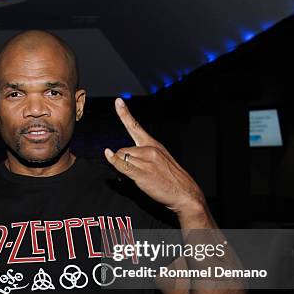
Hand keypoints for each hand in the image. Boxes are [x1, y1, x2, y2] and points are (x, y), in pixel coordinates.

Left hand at [104, 98, 204, 213]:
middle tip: (136, 172)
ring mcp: (146, 160)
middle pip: (122, 149)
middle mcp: (149, 149)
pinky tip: (108, 155)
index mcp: (154, 144)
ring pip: (121, 157)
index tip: (118, 101)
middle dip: (122, 160)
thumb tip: (124, 156)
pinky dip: (113, 161)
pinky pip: (122, 164)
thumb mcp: (160, 160)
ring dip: (122, 167)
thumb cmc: (172, 179)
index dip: (125, 113)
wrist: (185, 193)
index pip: (136, 126)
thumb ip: (143, 155)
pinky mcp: (142, 173)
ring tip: (139, 177)